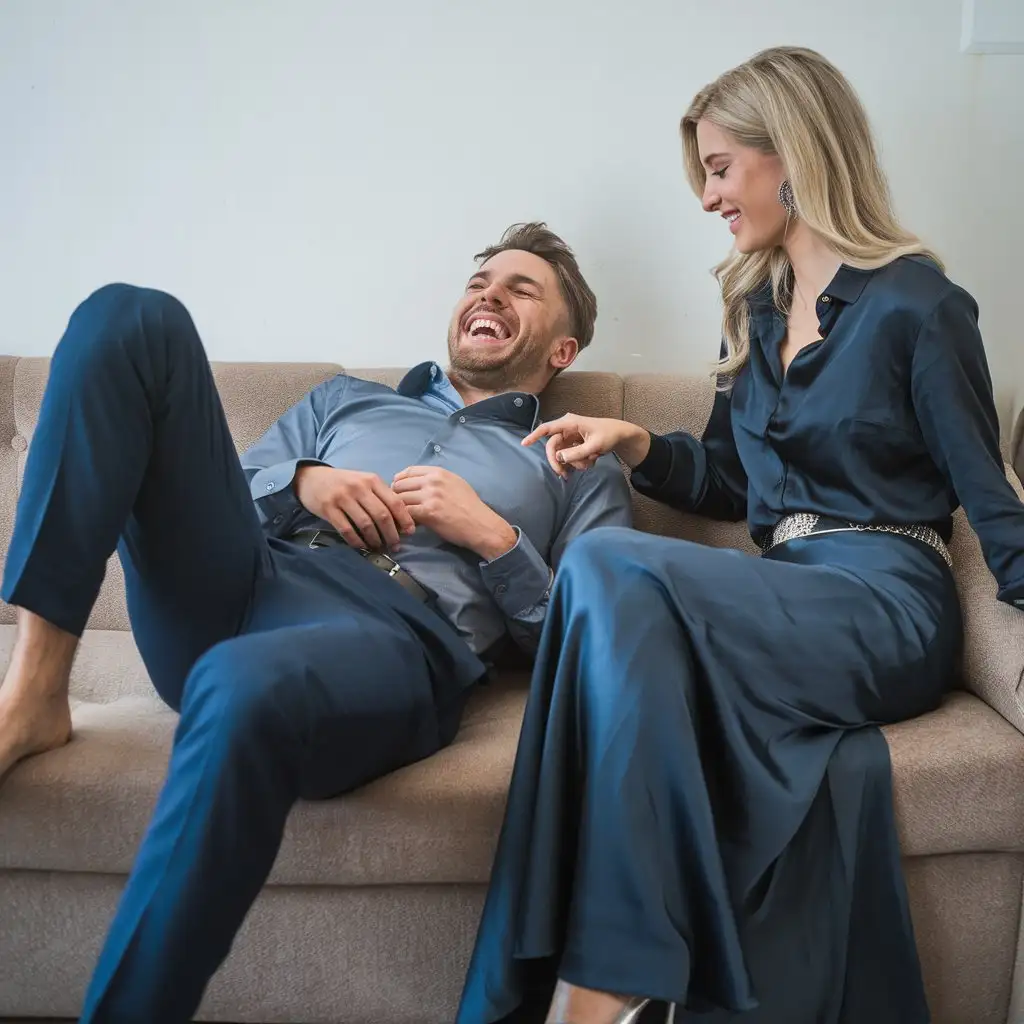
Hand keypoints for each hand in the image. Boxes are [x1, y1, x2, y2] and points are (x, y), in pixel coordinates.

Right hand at [293, 465, 415, 550]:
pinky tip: (362, 547)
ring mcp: (342, 498)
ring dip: (375, 540)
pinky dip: (357, 541)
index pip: (394, 501)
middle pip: (382, 515)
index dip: (405, 519)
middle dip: (392, 534)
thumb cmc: (343, 482)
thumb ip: (380, 495)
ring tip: (379, 547)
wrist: (311, 478)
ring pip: (366, 524)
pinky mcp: (328, 509)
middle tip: (395, 546)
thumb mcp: (364, 481)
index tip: (410, 532)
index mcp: (371, 480)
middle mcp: (358, 487)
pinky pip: (347, 530)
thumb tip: (400, 519)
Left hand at [392, 466, 517, 559]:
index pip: (408, 471)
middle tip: (396, 508)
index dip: (399, 481)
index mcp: (438, 472)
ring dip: (397, 510)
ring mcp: (430, 496)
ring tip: (398, 518)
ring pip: (400, 499)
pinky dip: (402, 520)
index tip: (397, 490)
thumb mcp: (455, 484)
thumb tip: (416, 484)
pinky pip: (406, 513)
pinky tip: (405, 525)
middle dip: (394, 496)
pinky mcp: (428, 512)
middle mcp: (433, 481)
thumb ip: (436, 481)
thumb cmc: (470, 507)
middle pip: (400, 484)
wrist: (481, 525)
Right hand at [521, 414, 650, 478]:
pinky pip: (569, 456)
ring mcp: (570, 437)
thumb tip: (559, 458)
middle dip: (558, 462)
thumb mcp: (594, 446)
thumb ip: (576, 453)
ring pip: (562, 454)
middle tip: (564, 476)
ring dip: (574, 463)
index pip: (547, 429)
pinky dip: (579, 462)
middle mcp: (566, 429)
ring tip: (590, 463)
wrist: (621, 435)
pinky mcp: (574, 444)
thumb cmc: (609, 435)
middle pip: (553, 447)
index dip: (534, 436)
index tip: (524, 444)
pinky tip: (591, 460)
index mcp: (570, 423)